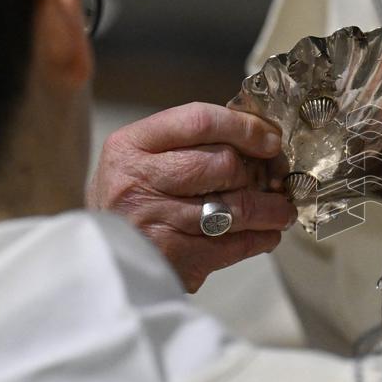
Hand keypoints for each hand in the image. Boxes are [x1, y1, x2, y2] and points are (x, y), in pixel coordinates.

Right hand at [88, 102, 295, 291]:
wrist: (99, 261)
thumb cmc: (130, 203)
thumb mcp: (142, 160)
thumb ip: (189, 144)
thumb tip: (259, 139)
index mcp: (131, 146)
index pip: (200, 120)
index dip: (245, 127)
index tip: (270, 138)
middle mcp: (140, 180)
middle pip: (224, 163)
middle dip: (260, 172)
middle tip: (275, 178)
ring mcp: (158, 220)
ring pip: (238, 207)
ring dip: (272, 209)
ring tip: (282, 210)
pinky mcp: (176, 257)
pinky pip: (235, 244)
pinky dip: (261, 238)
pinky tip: (267, 234)